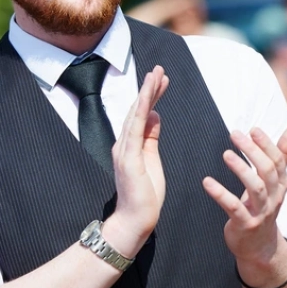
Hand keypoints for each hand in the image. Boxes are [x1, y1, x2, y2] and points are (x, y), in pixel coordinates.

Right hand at [108, 66, 169, 250]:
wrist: (135, 219)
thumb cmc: (145, 193)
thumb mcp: (152, 158)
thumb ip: (151, 136)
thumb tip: (155, 114)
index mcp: (131, 144)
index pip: (142, 114)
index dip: (152, 95)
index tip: (162, 79)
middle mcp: (124, 143)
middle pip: (138, 109)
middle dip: (149, 88)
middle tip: (159, 68)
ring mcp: (124, 150)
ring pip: (135, 115)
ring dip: (145, 94)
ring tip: (155, 75)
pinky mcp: (129, 159)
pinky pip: (134, 131)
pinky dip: (140, 114)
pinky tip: (147, 101)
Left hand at [202, 125, 286, 275]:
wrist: (260, 246)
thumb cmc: (263, 206)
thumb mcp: (274, 182)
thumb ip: (283, 154)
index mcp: (281, 185)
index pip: (278, 161)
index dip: (266, 144)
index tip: (252, 130)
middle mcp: (274, 197)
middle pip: (268, 171)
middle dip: (253, 151)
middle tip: (235, 134)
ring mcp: (261, 212)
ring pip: (255, 188)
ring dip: (241, 169)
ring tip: (226, 154)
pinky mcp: (246, 224)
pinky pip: (234, 208)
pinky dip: (221, 194)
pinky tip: (207, 182)